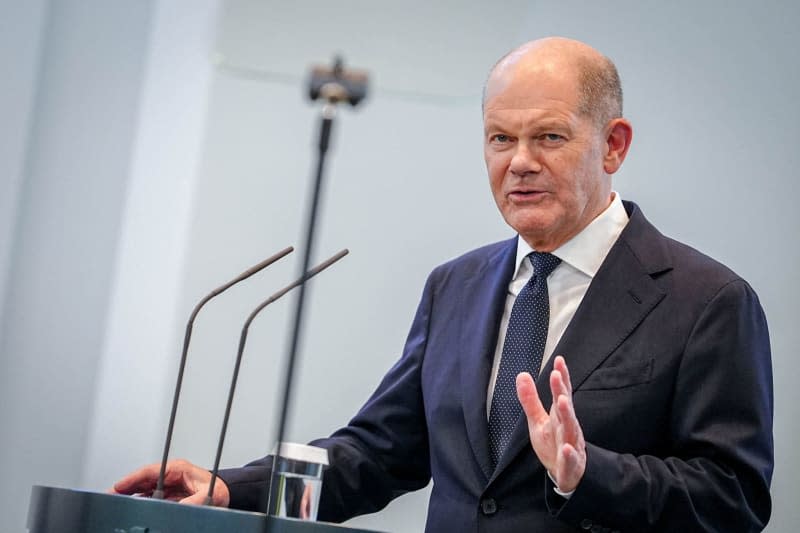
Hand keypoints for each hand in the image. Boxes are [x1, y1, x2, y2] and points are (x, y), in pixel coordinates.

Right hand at [111, 459, 230, 506]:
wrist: (224, 492)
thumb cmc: (217, 489)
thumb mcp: (207, 495)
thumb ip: (193, 501)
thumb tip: (181, 506)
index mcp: (178, 469)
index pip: (150, 471)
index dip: (132, 479)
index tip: (119, 486)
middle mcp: (170, 474)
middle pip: (142, 479)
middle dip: (125, 487)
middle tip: (109, 496)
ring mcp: (167, 483)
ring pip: (143, 487)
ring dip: (129, 494)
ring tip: (115, 502)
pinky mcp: (167, 492)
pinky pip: (148, 495)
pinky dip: (138, 500)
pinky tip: (130, 507)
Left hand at [516, 355, 585, 492]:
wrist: (569, 474)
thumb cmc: (553, 443)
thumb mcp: (538, 420)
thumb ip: (530, 399)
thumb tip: (522, 375)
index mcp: (560, 415)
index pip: (561, 393)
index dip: (561, 377)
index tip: (559, 360)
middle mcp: (567, 427)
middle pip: (565, 406)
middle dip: (561, 390)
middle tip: (557, 375)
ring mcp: (571, 444)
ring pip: (570, 428)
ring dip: (567, 414)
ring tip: (562, 401)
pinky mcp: (570, 463)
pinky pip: (571, 458)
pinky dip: (569, 454)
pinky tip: (565, 447)